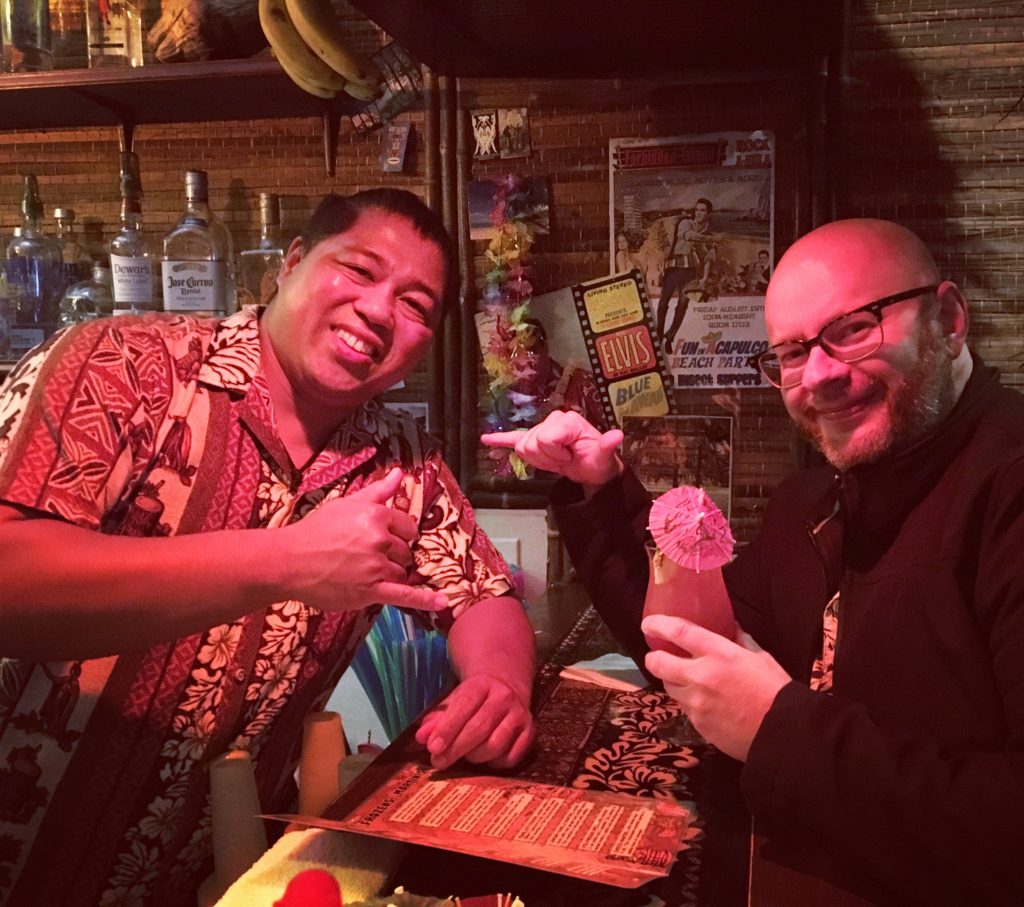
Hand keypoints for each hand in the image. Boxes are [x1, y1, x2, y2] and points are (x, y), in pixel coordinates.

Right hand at [281, 468, 447, 613]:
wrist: (289, 562)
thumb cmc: (316, 530)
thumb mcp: (346, 504)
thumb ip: (378, 491)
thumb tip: (401, 473)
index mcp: (375, 516)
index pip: (408, 526)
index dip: (400, 533)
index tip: (388, 538)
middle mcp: (379, 540)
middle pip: (406, 551)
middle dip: (394, 554)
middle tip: (368, 556)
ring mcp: (376, 567)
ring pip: (401, 572)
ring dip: (392, 573)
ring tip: (366, 572)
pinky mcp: (370, 591)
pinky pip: (404, 596)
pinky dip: (425, 600)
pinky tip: (442, 603)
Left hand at [414, 673, 534, 769]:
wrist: (505, 687)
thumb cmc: (474, 699)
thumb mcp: (453, 701)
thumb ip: (437, 718)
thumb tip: (421, 737)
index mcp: (482, 684)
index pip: (464, 705)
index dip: (448, 728)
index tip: (433, 747)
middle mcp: (504, 697)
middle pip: (479, 728)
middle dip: (456, 748)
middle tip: (439, 762)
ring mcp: (520, 715)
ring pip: (495, 745)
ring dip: (475, 757)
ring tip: (464, 756)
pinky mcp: (531, 731)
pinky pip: (511, 757)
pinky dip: (495, 764)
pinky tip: (486, 758)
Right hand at [480, 410, 623, 489]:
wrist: (593, 469)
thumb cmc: (598, 462)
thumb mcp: (604, 457)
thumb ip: (607, 446)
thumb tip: (617, 436)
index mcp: (567, 421)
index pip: (545, 438)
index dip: (554, 454)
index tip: (569, 459)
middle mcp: (553, 420)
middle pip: (531, 443)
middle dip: (547, 459)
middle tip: (564, 461)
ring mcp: (542, 429)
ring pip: (523, 447)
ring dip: (539, 460)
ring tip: (556, 461)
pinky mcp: (535, 439)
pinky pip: (513, 438)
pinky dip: (500, 440)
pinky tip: (486, 439)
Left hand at [642, 614, 790, 760]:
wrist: (782, 733)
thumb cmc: (775, 690)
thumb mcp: (760, 657)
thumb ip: (739, 641)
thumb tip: (730, 628)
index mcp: (720, 654)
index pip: (679, 632)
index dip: (658, 625)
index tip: (648, 624)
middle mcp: (702, 676)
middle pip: (659, 663)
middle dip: (654, 658)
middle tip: (658, 656)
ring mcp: (697, 703)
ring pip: (669, 687)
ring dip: (674, 681)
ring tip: (688, 680)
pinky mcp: (698, 725)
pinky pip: (684, 709)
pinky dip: (690, 702)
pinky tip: (707, 704)